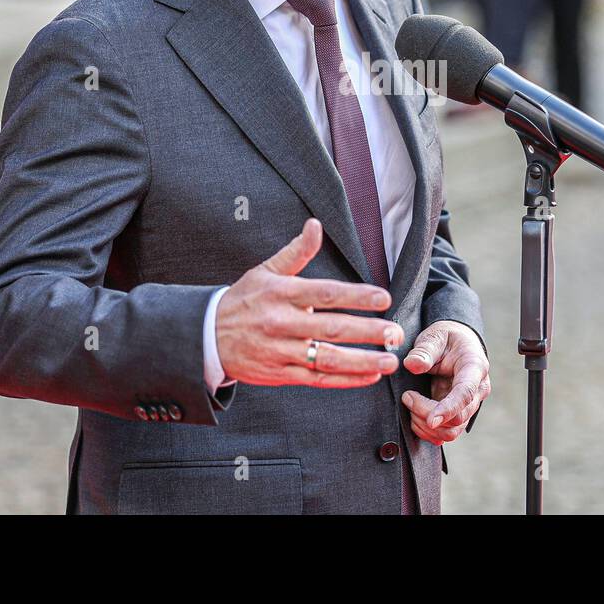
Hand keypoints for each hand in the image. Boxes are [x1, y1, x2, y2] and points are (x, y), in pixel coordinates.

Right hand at [215, 218, 402, 387]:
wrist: (207, 336)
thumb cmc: (243, 300)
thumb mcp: (265, 271)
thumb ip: (296, 252)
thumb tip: (315, 224)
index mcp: (282, 293)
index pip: (326, 293)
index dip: (356, 295)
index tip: (383, 298)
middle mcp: (282, 323)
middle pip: (332, 328)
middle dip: (368, 331)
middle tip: (396, 332)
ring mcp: (282, 351)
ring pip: (328, 358)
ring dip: (362, 361)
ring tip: (389, 360)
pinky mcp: (281, 373)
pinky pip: (318, 378)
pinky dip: (345, 379)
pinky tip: (369, 375)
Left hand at [401, 321, 489, 444]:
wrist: (455, 344)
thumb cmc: (446, 339)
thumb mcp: (435, 336)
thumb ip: (424, 350)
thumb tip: (412, 365)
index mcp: (474, 368)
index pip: (465, 394)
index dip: (448, 409)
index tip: (430, 420)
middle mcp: (477, 390)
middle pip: (457, 418)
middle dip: (426, 413)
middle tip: (407, 396)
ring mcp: (470, 405)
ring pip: (452, 431)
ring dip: (426, 427)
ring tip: (409, 405)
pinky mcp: (459, 414)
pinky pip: (447, 434)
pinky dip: (428, 433)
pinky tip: (415, 418)